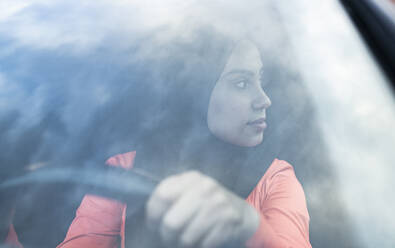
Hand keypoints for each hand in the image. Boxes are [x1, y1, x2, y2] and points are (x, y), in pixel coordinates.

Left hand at [145, 171, 259, 247]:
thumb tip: (151, 218)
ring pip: (186, 238)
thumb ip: (170, 195)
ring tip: (187, 238)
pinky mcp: (229, 222)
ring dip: (183, 244)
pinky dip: (200, 246)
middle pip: (171, 222)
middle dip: (166, 235)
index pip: (162, 196)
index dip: (153, 215)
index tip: (154, 223)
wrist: (241, 212)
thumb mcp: (189, 191)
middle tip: (170, 236)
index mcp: (191, 178)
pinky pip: (203, 245)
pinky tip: (203, 239)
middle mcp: (206, 188)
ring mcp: (219, 205)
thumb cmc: (205, 203)